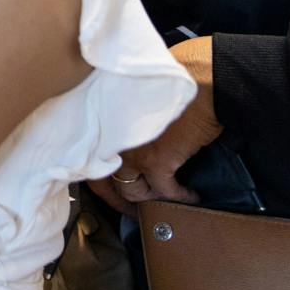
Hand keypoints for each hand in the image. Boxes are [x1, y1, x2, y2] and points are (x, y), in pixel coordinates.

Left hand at [90, 36, 220, 212]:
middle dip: (119, 201)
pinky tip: (190, 197)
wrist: (204, 79)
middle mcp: (107, 139)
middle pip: (103, 184)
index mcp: (99, 122)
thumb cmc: (171, 80)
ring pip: (131, 192)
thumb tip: (128, 141)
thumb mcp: (132, 98)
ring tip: (163, 204)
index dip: (99, 181)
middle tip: (134, 210)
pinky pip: (164, 193)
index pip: (85, 160)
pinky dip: (179, 199)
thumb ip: (122, 120)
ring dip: (150, 202)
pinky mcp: (156, 161)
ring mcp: (129, 151)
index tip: (111, 190)